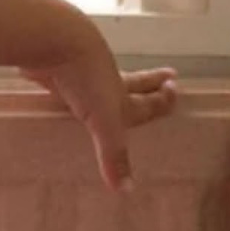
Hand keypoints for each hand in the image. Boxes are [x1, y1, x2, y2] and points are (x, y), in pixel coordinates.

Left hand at [15, 22, 180, 193]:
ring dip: (112, 83)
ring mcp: (80, 74)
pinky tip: (61, 87)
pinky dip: (67, 86)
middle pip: (132, 84)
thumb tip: (127, 190)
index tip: (174, 88)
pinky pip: (64, 82)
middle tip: (167, 75)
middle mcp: (105, 82)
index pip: (146, 101)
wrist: (55, 40)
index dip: (161, 99)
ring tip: (117, 83)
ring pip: (100, 82)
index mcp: (120, 95)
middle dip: (150, 83)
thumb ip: (114, 155)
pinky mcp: (54, 71)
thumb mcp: (104, 121)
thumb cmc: (86, 79)